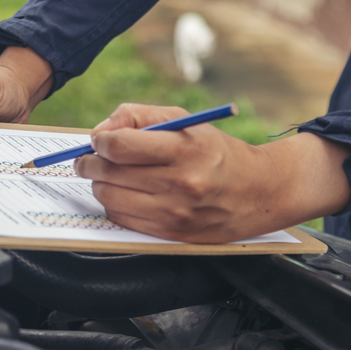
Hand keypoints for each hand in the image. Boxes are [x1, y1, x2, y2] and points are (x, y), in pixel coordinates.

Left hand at [73, 103, 350, 242]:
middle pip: (108, 173)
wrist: (260, 191)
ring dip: (100, 184)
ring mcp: (174, 212)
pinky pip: (122, 219)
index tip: (99, 140)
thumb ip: (138, 116)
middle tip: (90, 158)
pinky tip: (128, 194)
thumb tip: (101, 131)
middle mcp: (179, 183)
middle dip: (91, 162)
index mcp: (183, 149)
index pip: (119, 146)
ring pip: (109, 197)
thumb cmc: (214, 151)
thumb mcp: (184, 120)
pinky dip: (116, 205)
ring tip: (109, 175)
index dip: (100, 141)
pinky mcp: (170, 233)